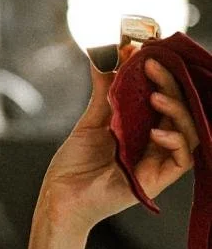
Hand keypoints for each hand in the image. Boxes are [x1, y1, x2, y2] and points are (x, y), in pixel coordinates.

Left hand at [38, 56, 200, 235]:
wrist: (60, 197)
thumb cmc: (75, 165)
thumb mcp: (92, 119)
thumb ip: (105, 89)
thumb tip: (105, 54)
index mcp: (142, 126)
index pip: (164, 95)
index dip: (161, 74)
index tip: (145, 52)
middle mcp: (155, 141)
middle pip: (180, 108)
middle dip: (169, 83)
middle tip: (151, 64)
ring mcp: (158, 160)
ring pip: (188, 130)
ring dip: (176, 109)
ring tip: (154, 96)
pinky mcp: (157, 180)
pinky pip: (182, 159)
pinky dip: (174, 141)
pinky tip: (155, 132)